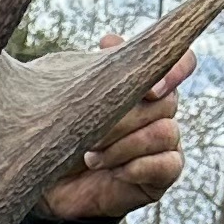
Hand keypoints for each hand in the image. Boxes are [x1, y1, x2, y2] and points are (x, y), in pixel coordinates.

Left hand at [42, 39, 195, 222]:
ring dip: (125, 145)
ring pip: (165, 132)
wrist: (41, 183)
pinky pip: (168, 165)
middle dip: (124, 118)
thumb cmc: (53, 131)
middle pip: (167, 101)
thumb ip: (94, 67)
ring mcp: (164, 143)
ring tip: (91, 158)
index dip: (174, 70)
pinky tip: (114, 171)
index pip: (182, 62)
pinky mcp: (162, 175)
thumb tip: (111, 40)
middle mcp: (159, 110)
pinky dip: (138, 167)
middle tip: (88, 133)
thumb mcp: (68, 94)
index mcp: (142, 83)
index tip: (149, 89)